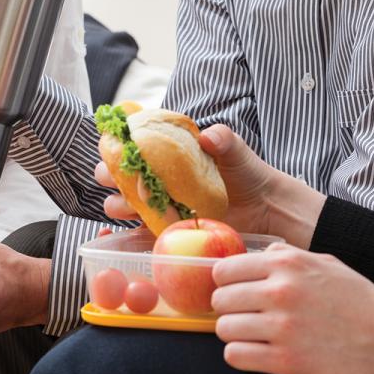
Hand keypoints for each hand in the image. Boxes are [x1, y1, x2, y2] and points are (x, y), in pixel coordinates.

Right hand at [96, 124, 325, 246]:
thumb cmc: (246, 173)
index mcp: (163, 155)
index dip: (116, 146)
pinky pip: (139, 235)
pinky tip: (126, 235)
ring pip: (122, 206)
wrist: (264, 208)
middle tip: (116, 178)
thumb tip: (208, 137)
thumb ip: (223, 139)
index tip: (115, 147)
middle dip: (109, 176)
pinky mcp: (164, 232)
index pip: (129, 147)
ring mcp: (157, 207)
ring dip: (118, 205)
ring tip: (129, 205)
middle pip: (117, 177)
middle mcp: (154, 180)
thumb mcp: (235, 151)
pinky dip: (128, 236)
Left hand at [211, 243, 373, 373]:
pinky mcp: (286, 362)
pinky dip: (241, 356)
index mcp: (287, 265)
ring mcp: (282, 328)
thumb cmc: (362, 302)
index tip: (235, 291)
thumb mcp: (326, 263)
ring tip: (255, 335)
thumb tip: (259, 254)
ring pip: (223, 329)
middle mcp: (280, 292)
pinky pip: (235, 356)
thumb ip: (288, 256)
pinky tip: (258, 352)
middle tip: (247, 316)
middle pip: (219, 300)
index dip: (226, 283)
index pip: (224, 270)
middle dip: (230, 309)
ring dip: (235, 334)